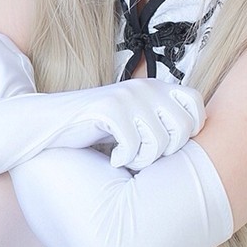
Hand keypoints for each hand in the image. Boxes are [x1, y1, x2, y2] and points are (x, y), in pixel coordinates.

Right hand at [62, 80, 203, 169]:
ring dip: (143, 159)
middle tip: (146, 156)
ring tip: (128, 158)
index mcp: (155, 87)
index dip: (191, 128)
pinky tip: (114, 159)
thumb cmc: (96, 127)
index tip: (170, 143)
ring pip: (160, 141)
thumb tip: (192, 145)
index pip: (196, 103)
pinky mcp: (109, 109)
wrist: (51, 121)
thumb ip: (159, 121)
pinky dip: (125, 159)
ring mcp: (127, 96)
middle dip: (168, 150)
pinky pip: (134, 145)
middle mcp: (145, 87)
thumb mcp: (134, 119)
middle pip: (183, 127)